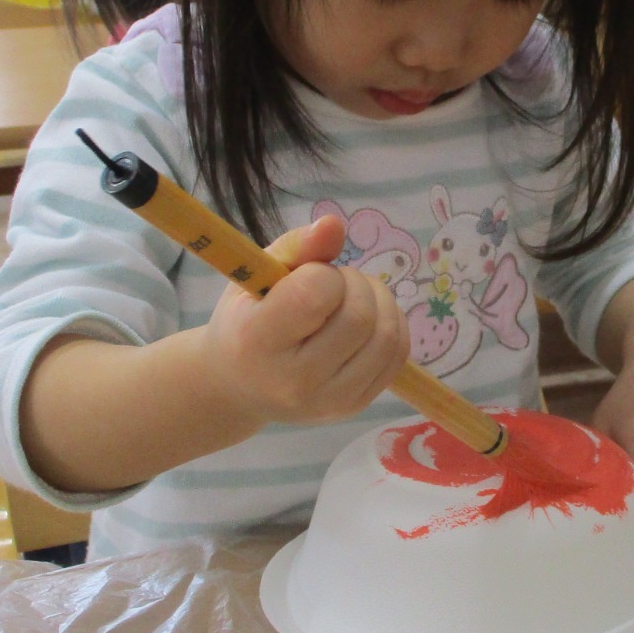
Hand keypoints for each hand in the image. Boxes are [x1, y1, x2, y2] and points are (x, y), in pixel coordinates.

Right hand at [204, 213, 409, 427]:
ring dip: (379, 302)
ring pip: (387, 336)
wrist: (236, 387)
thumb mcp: (255, 275)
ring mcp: (329, 402)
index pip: (317, 293)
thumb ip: (297, 246)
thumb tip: (334, 225)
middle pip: (360, 316)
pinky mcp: (355, 407)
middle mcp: (294, 381)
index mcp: (257, 342)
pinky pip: (397, 355)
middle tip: (334, 284)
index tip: (308, 277)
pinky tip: (368, 321)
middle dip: (356, 284)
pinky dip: (392, 326)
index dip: (323, 273)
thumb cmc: (245, 321)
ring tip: (352, 298)